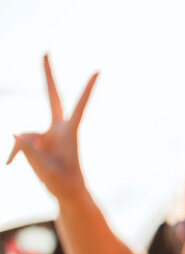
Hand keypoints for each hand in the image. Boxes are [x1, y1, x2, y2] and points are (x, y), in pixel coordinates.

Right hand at [7, 54, 97, 199]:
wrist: (67, 193)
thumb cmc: (64, 184)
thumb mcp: (47, 172)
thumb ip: (30, 153)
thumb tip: (16, 135)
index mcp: (71, 132)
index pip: (80, 106)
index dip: (88, 89)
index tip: (99, 71)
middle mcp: (59, 128)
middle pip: (52, 97)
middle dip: (47, 75)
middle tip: (46, 52)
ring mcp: (47, 133)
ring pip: (26, 135)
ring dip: (24, 153)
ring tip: (34, 166)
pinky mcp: (38, 140)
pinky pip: (20, 144)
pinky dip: (15, 155)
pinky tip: (9, 166)